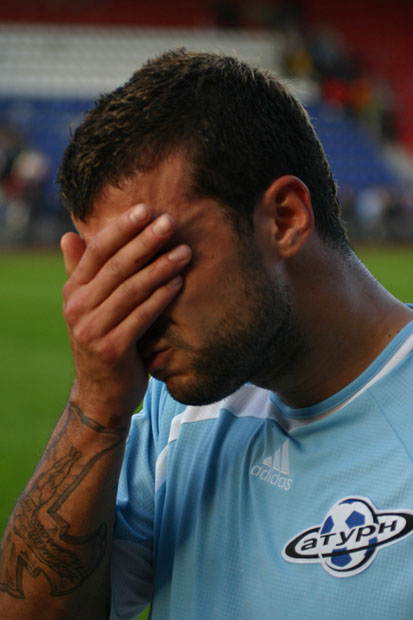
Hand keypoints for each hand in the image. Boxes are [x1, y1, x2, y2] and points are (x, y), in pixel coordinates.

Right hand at [61, 204, 191, 425]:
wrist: (101, 393)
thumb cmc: (102, 340)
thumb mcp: (88, 306)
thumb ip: (82, 272)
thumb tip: (68, 236)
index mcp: (73, 292)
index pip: (96, 252)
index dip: (121, 229)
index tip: (146, 209)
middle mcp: (77, 308)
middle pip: (116, 267)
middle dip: (145, 242)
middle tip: (170, 222)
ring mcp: (92, 330)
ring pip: (131, 290)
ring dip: (160, 268)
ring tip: (184, 251)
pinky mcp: (112, 350)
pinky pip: (141, 317)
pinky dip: (160, 298)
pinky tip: (179, 283)